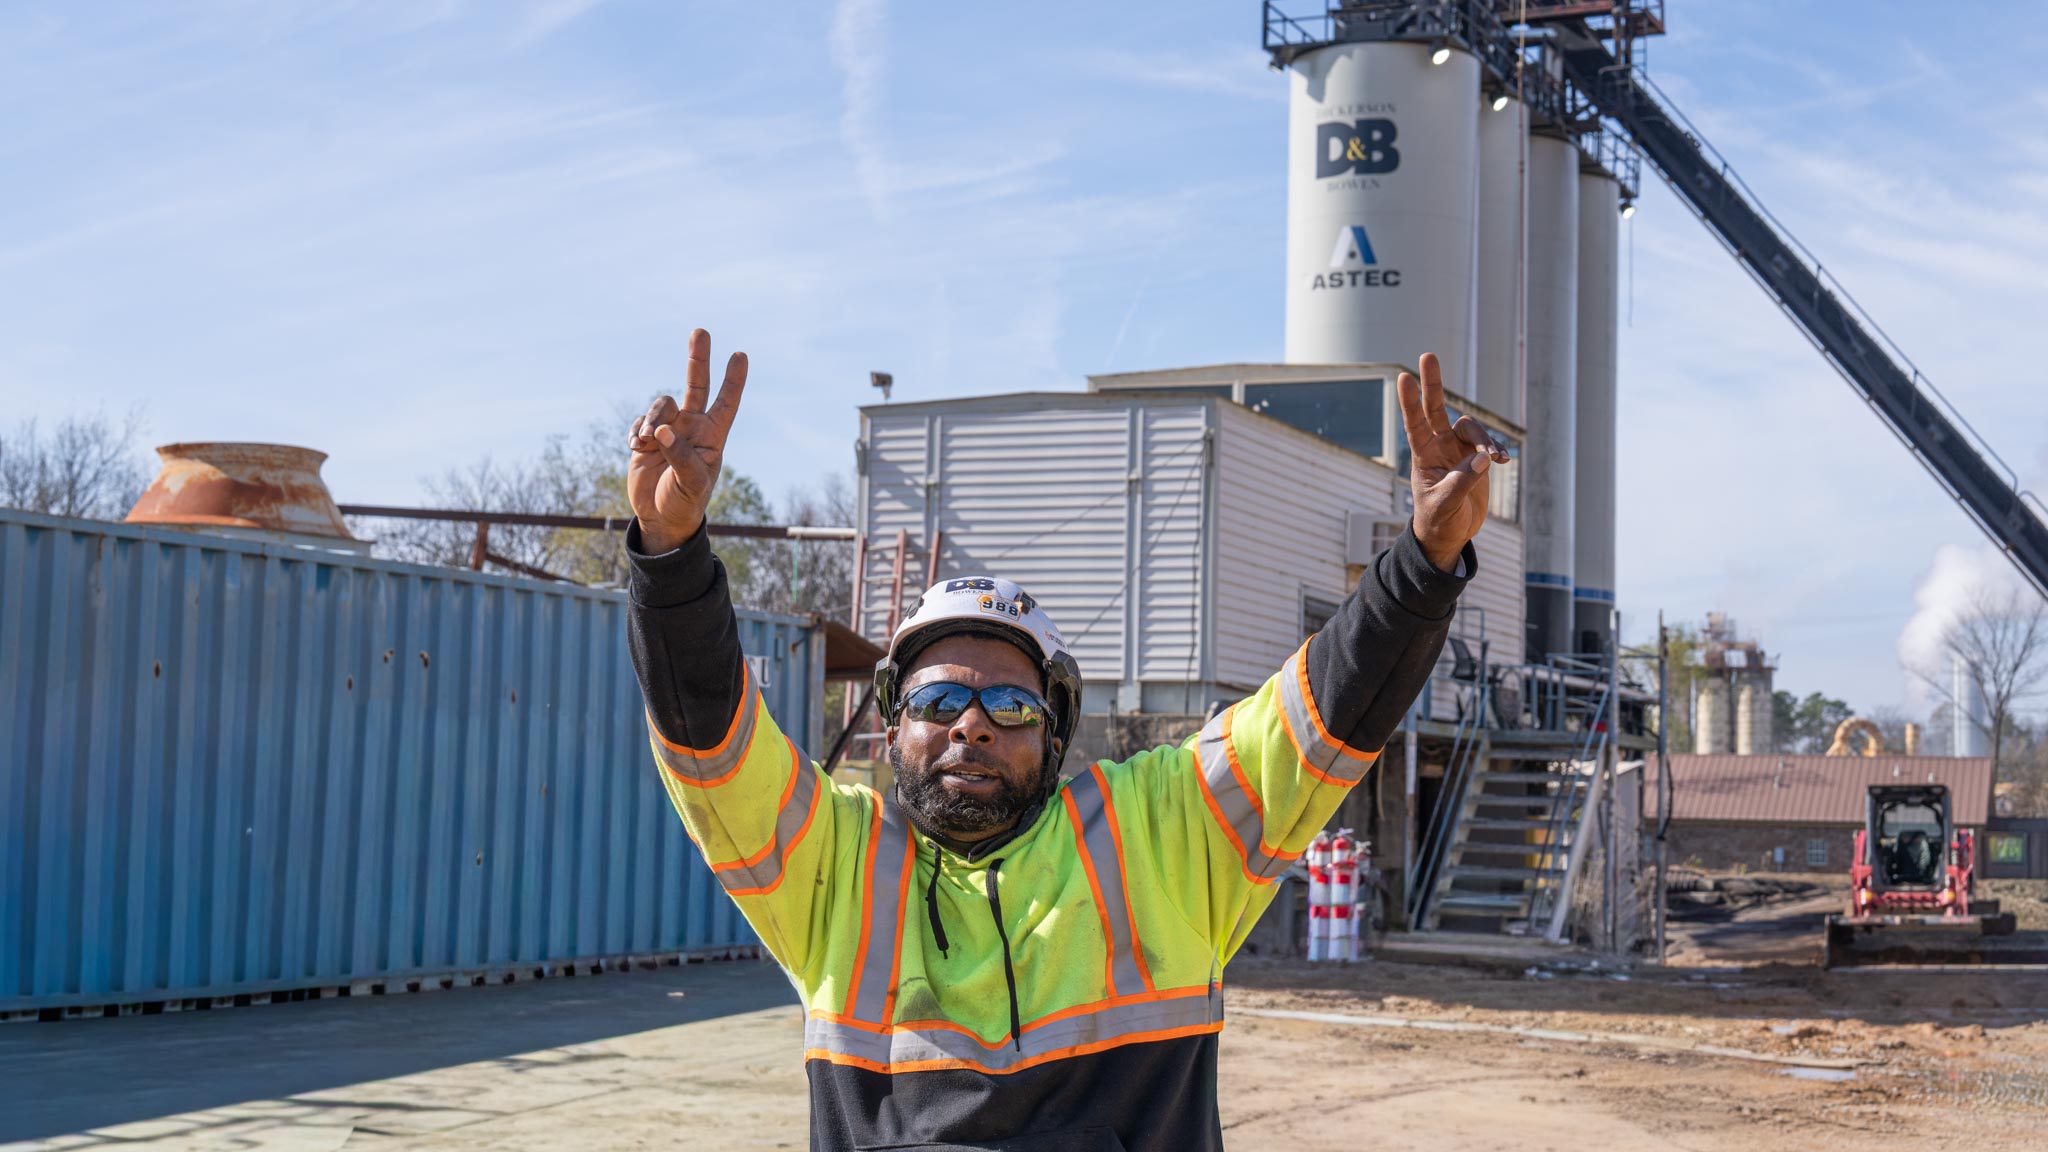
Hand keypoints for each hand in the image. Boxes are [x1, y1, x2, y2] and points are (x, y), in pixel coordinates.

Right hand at [628, 328, 748, 553]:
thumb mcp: (691, 483)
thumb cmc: (685, 501)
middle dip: (698, 358)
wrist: (660, 517)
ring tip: (645, 441)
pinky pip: (640, 422)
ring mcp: (669, 429)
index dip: (734, 379)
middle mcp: (692, 427)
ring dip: (652, 418)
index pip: (727, 402)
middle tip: (701, 331)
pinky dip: (636, 431)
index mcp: (713, 436)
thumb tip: (662, 430)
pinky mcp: (646, 437)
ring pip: (661, 405)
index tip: (740, 355)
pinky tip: (635, 447)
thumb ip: (680, 455)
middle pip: (696, 385)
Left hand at [1398, 352, 1509, 571]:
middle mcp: (1438, 446)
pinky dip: (1497, 450)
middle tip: (1427, 356)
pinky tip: (1504, 460)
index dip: (1410, 402)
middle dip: (1433, 383)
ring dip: (1485, 440)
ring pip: (1472, 429)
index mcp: (1423, 456)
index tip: (1404, 377)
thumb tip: (1483, 459)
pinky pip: (1488, 444)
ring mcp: (1457, 449)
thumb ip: (1462, 482)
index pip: (1415, 424)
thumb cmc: (1438, 520)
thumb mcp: (1445, 505)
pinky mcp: (1476, 457)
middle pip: (1436, 408)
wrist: (1450, 534)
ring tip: (1497, 460)